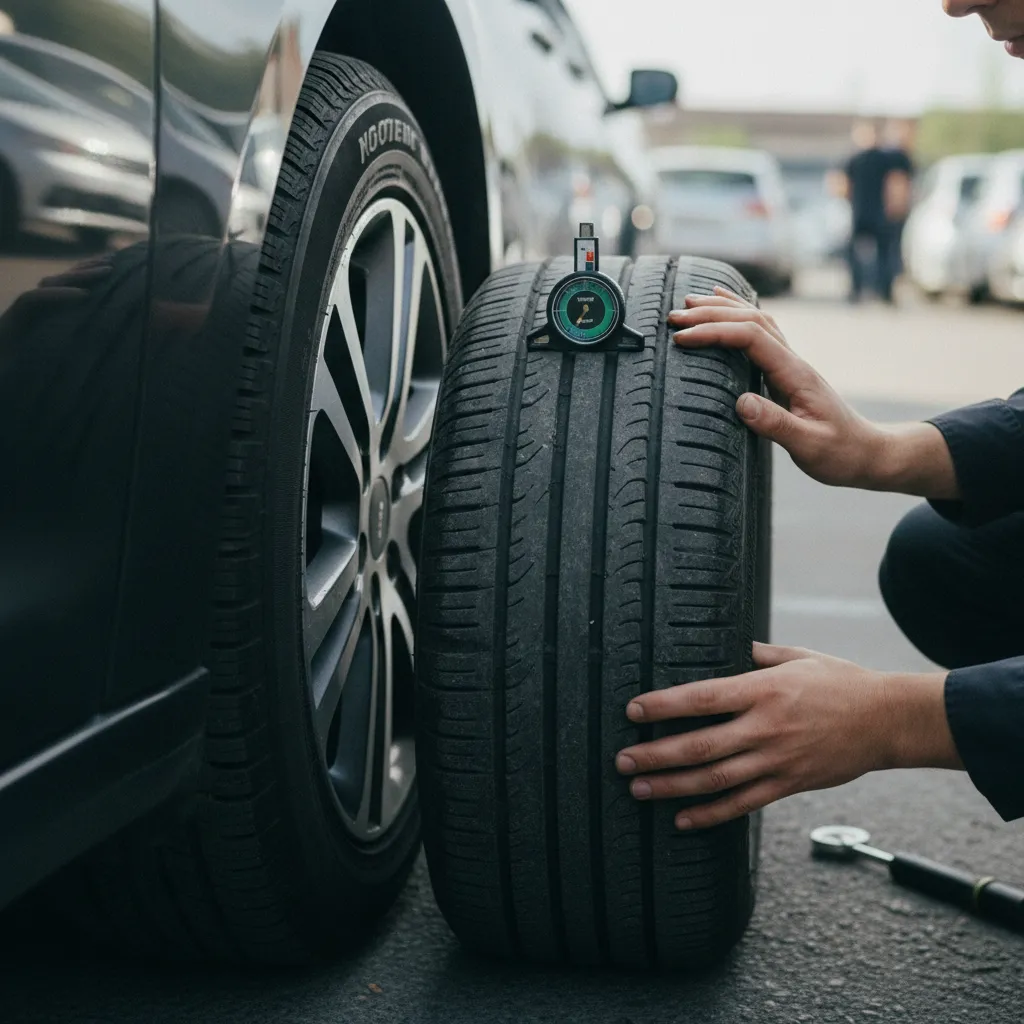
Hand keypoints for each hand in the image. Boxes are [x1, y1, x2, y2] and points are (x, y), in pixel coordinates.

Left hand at [615, 643, 958, 830]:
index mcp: (763, 690)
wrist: (887, 720)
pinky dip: (710, 814)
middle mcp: (765, 727)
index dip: (664, 706)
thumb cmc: (841, 682)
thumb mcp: (798, 655)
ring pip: (715, 779)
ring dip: (673, 787)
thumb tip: (728, 645)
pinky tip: (683, 819)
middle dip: (656, 755)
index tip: (633, 711)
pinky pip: (742, 803)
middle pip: (700, 745)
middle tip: (623, 761)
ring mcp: (776, 760)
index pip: (702, 698)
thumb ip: (758, 654)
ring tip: (640, 789)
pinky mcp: (788, 784)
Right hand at [668, 288, 884, 488]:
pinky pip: (760, 333)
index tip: (683, 339)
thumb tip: (740, 403)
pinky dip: (738, 317)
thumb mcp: (809, 445)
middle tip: (674, 318)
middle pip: (752, 319)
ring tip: (689, 305)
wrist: (867, 453)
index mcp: (795, 374)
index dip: (715, 332)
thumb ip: (776, 424)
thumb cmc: (840, 452)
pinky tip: (724, 311)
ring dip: (722, 309)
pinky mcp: (786, 372)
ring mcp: (790, 364)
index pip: (752, 337)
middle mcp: (793, 362)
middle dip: (711, 314)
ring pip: (756, 320)